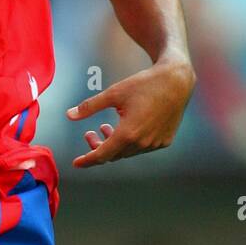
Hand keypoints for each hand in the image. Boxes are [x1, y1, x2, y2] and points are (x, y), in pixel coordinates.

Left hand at [66, 58, 194, 167]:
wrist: (177, 81)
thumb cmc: (144, 84)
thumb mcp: (113, 93)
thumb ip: (90, 107)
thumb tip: (69, 115)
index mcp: (128, 133)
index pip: (102, 155)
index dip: (87, 160)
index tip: (76, 163)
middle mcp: (142, 143)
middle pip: (114, 155)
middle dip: (99, 147)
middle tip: (89, 134)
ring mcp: (155, 144)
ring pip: (128, 152)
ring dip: (114, 144)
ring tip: (106, 128)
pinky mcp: (165, 141)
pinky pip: (142, 148)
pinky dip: (130, 142)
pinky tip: (127, 129)